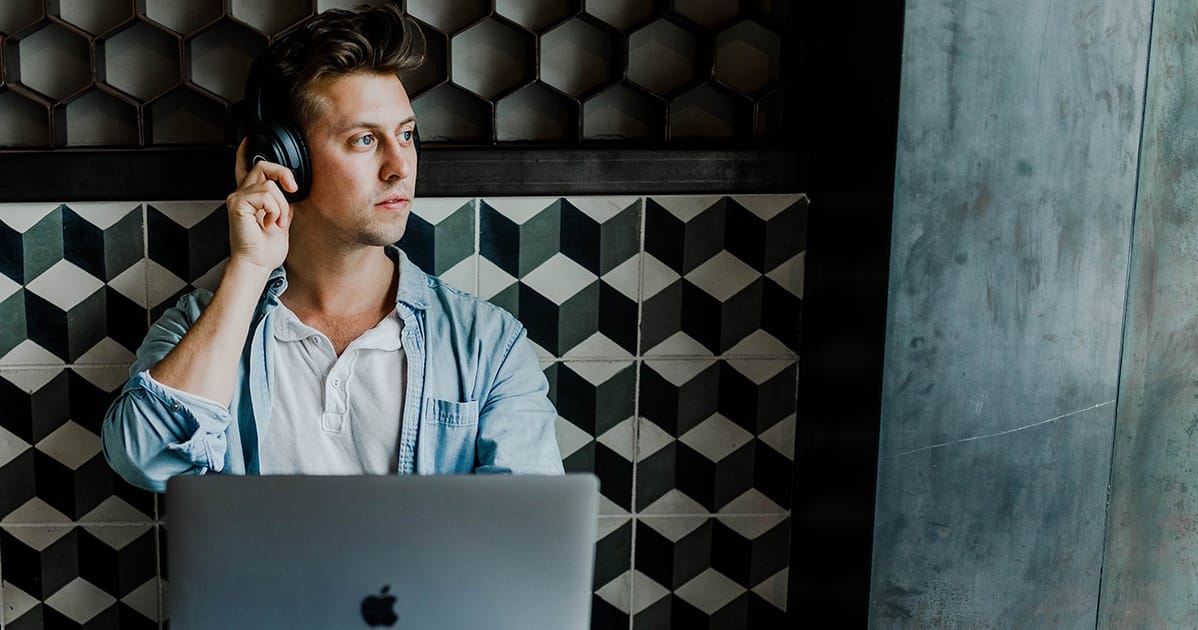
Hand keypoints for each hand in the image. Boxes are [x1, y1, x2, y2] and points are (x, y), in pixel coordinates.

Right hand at [225, 138, 297, 273]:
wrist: (257, 264)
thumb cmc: (265, 249)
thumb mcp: (281, 219)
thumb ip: (282, 202)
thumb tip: (290, 191)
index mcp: (251, 197)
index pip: (245, 167)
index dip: (246, 151)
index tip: (250, 140)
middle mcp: (241, 194)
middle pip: (262, 165)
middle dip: (283, 174)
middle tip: (293, 190)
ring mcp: (237, 198)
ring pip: (269, 184)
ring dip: (282, 205)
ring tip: (277, 221)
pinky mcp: (237, 204)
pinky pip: (265, 195)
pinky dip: (275, 209)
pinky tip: (270, 222)